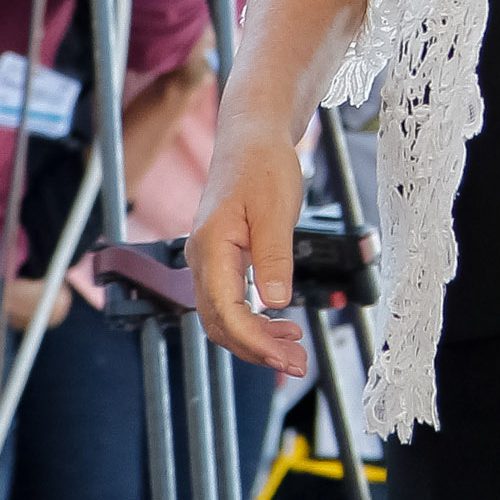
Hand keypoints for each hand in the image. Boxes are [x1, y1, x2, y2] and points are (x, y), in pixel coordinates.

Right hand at [190, 74, 314, 376]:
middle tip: (298, 363)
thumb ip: (274, 257)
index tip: (287, 357)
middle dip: (257, 349)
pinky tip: (281, 325)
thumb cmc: (263, 165)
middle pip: (221, 323)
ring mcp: (209, 260)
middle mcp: (202, 259)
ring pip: (224, 316)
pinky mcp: (221, 258)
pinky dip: (254, 321)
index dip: (255, 342)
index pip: (226, 313)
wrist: (251, 135)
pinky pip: (230, 301)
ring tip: (294, 351)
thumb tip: (274, 303)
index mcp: (211, 248)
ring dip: (256, 339)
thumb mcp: (276, 209)